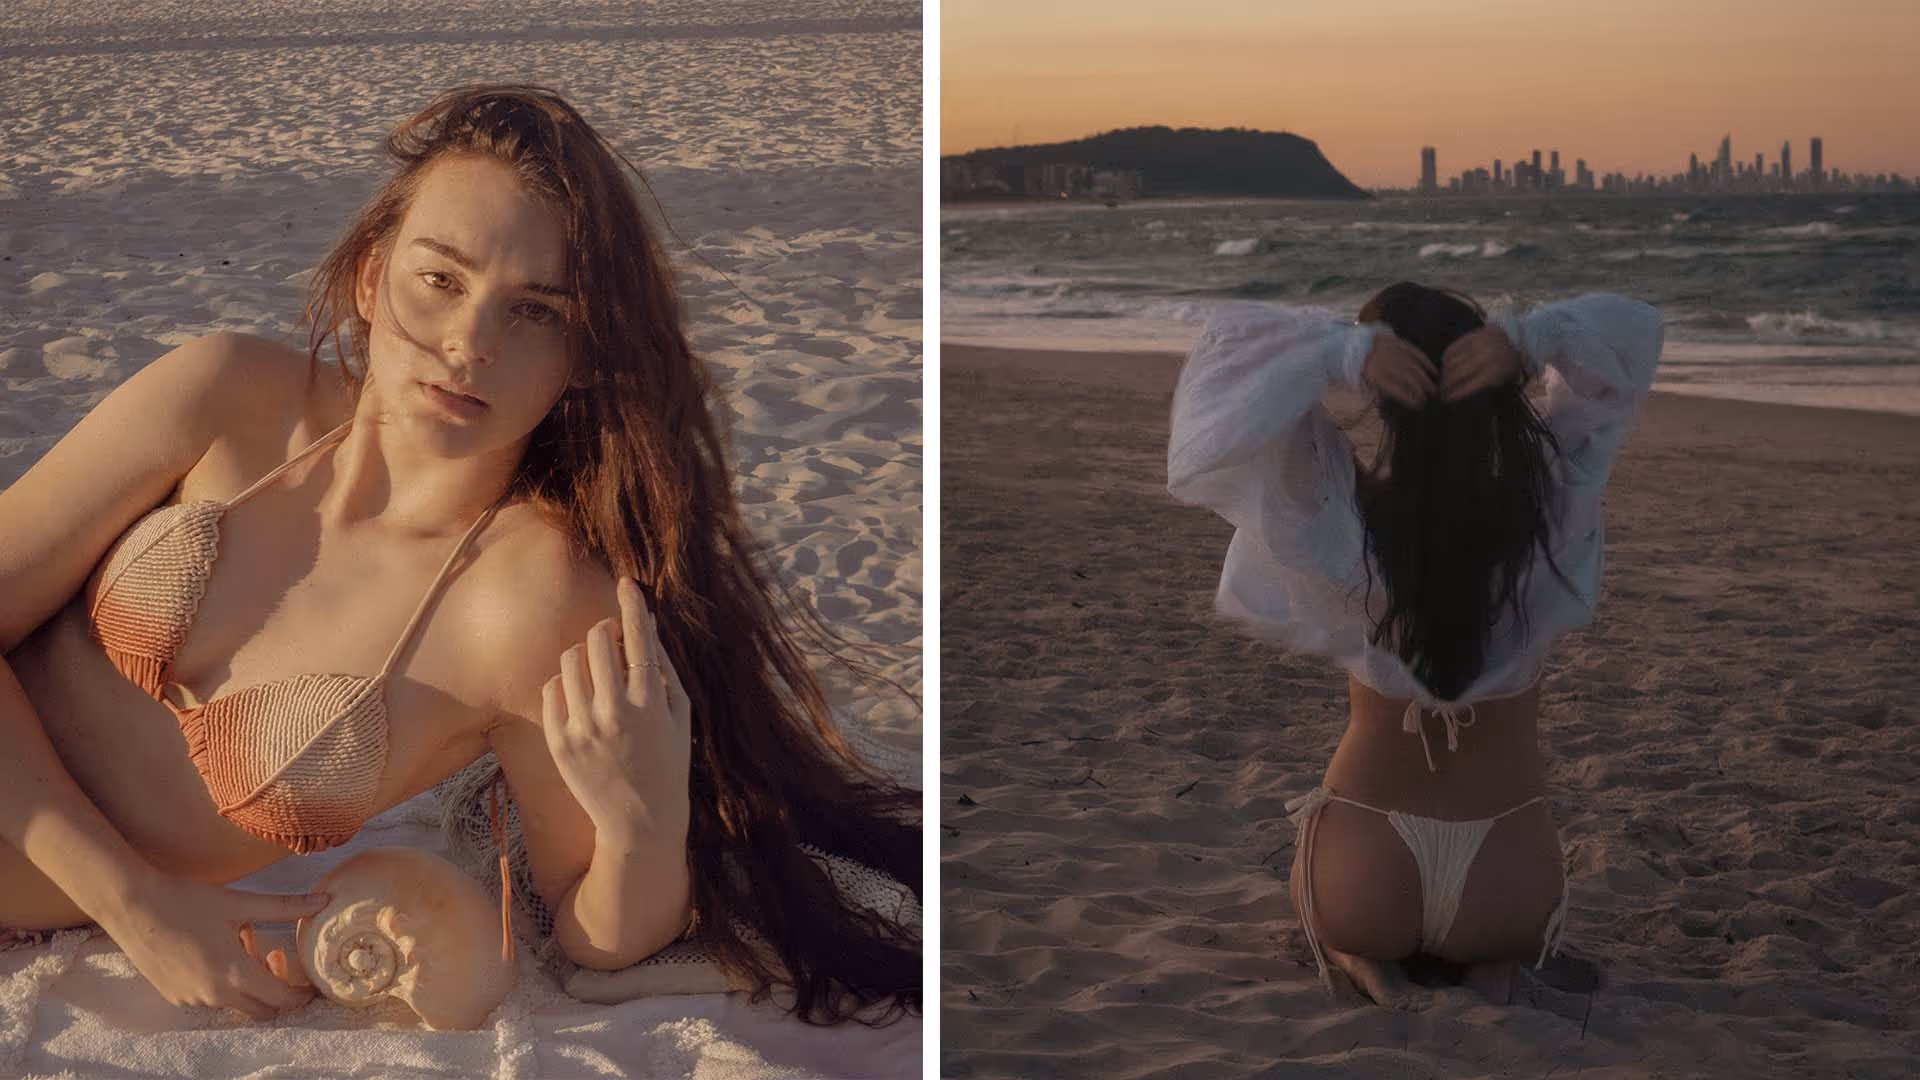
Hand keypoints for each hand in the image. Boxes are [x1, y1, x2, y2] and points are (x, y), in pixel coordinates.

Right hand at [96, 875, 329, 1020]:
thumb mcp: (241, 902)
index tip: (310, 984)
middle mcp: (214, 994)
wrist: (132, 906)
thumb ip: (286, 907)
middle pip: (261, 1009)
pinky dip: (224, 979)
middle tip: (273, 953)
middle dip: (275, 988)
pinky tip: (217, 946)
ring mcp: (192, 998)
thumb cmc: (188, 901)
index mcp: (235, 975)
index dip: (301, 995)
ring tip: (242, 937)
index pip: (281, 1000)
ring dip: (247, 979)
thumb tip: (324, 901)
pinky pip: (211, 996)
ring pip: (235, 1001)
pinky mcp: (175, 995)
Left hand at [542, 576, 692, 833]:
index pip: (639, 638)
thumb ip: (663, 669)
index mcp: (650, 703)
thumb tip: (646, 624)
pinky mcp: (559, 742)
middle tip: (613, 639)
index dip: (632, 605)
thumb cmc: (667, 763)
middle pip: (597, 640)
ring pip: (570, 660)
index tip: (626, 584)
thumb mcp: (679, 714)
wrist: (640, 821)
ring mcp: (582, 728)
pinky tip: (580, 696)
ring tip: (597, 673)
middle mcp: (613, 712)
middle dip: (605, 631)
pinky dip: (565, 683)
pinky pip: (551, 689)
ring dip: (584, 655)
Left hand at [1361, 332, 1438, 407]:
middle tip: (1429, 398)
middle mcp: (1384, 363)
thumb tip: (1386, 414)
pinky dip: (1426, 362)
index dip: (1408, 398)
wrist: (1359, 346)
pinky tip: (1434, 372)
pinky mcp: (1398, 342)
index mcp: (1374, 376)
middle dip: (1420, 389)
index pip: (1395, 390)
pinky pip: (1416, 352)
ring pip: (1413, 366)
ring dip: (1425, 379)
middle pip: (1407, 378)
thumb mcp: (1366, 383)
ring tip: (1433, 389)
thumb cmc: (1366, 370)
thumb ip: (1378, 396)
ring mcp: (1392, 351)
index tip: (1418, 406)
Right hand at [1439, 325, 1526, 400]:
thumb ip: (1483, 389)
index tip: (1446, 400)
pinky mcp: (1472, 336)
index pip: (1466, 388)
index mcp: (1493, 374)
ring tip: (1442, 380)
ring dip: (1444, 373)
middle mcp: (1483, 359)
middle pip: (1455, 375)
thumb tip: (1461, 398)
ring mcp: (1477, 346)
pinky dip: (1446, 359)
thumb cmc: (1510, 367)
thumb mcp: (1503, 382)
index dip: (1453, 396)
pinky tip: (1445, 365)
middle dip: (1445, 385)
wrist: (1520, 340)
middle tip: (1440, 391)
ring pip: (1451, 363)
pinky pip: (1452, 349)